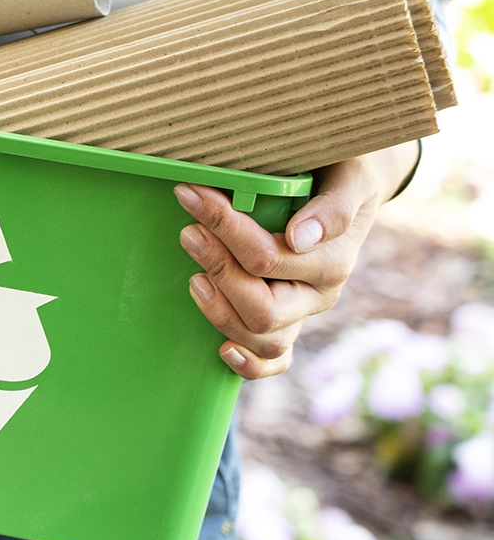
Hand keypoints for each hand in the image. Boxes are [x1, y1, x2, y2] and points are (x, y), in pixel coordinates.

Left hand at [174, 143, 418, 378]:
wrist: (346, 187)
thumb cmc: (339, 175)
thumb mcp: (348, 175)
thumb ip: (334, 206)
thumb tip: (300, 238)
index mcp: (334, 260)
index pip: (268, 257)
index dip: (225, 227)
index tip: (191, 194)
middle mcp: (319, 295)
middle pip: (262, 308)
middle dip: (218, 269)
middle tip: (190, 232)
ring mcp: (301, 315)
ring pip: (262, 339)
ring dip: (220, 311)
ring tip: (194, 278)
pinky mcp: (287, 326)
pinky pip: (275, 362)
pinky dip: (250, 365)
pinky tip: (223, 351)